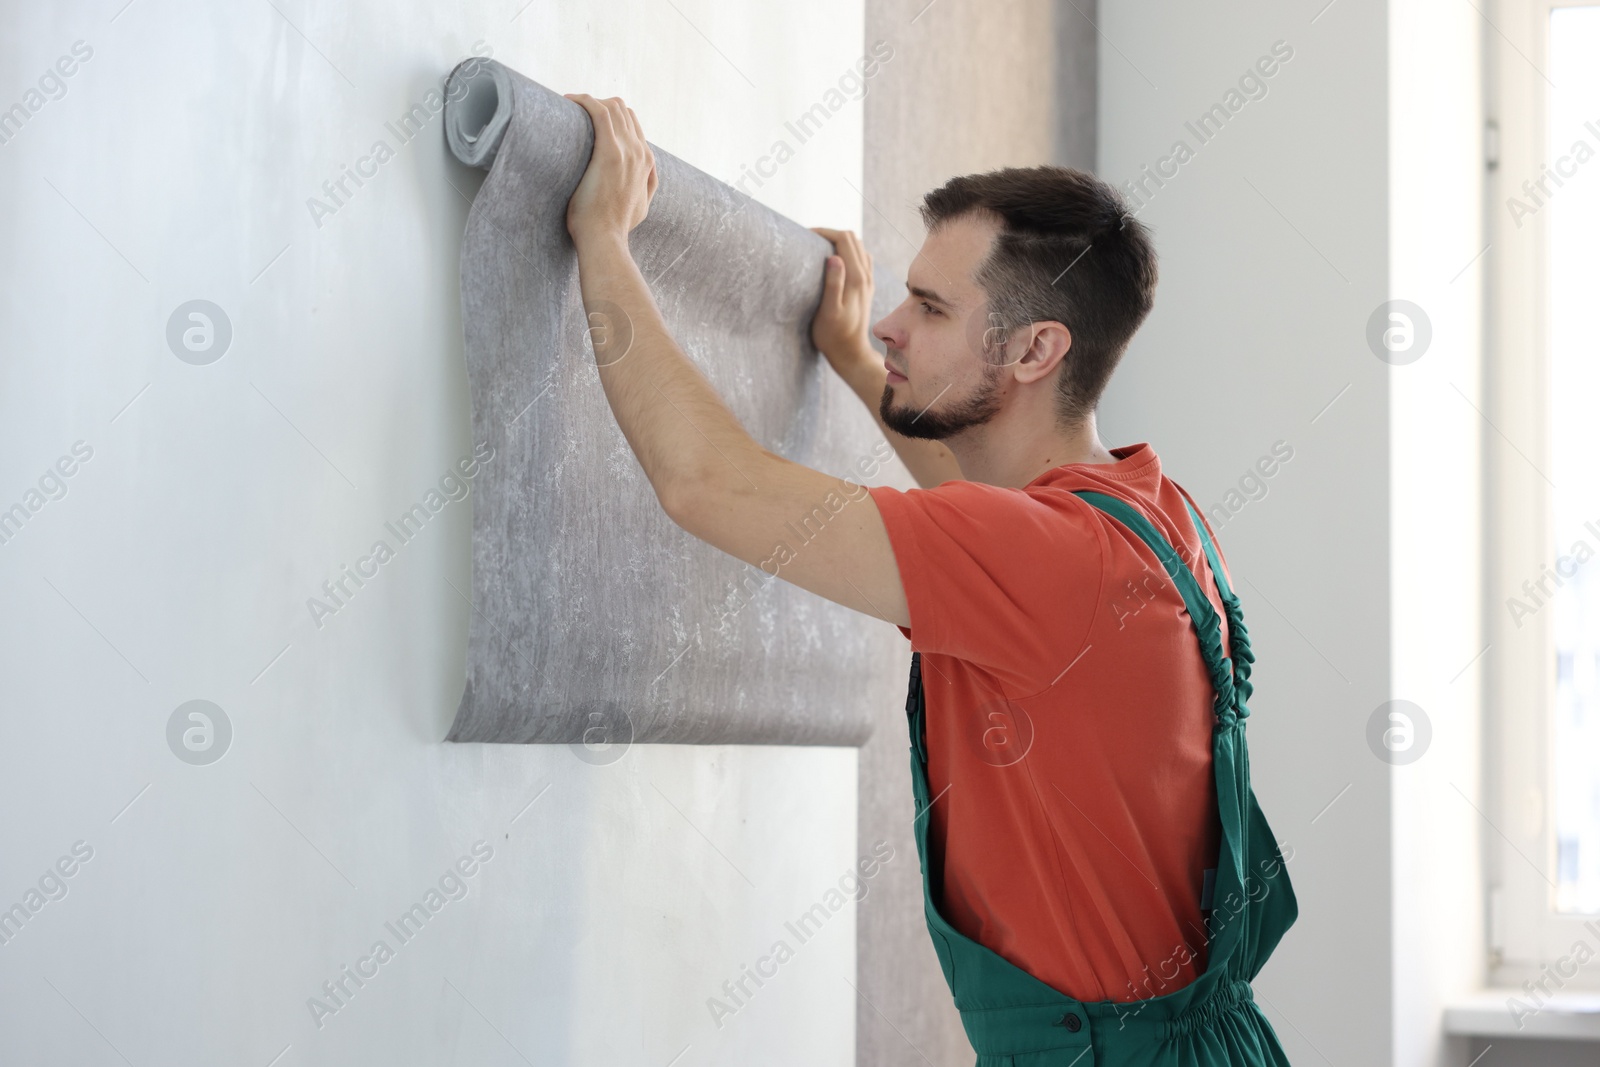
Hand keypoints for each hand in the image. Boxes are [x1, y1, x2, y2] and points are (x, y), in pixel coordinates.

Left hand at [563, 93, 658, 246]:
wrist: (605, 238)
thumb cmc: (616, 227)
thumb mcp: (642, 206)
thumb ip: (647, 185)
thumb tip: (646, 172)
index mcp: (646, 162)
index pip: (631, 123)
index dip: (610, 115)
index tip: (587, 120)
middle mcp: (639, 152)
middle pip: (622, 110)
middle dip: (598, 105)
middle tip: (574, 114)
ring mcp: (626, 150)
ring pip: (612, 106)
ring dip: (589, 101)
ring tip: (568, 107)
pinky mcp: (609, 152)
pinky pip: (599, 112)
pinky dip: (584, 100)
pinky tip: (569, 100)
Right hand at [809, 227, 876, 374]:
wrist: (850, 353)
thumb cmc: (833, 336)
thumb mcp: (829, 312)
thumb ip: (833, 284)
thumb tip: (834, 257)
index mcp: (856, 278)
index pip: (844, 240)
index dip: (825, 232)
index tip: (806, 235)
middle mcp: (865, 276)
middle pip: (852, 239)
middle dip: (831, 233)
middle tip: (809, 239)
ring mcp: (868, 281)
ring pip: (858, 247)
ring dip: (840, 241)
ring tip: (819, 246)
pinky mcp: (865, 287)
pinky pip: (861, 258)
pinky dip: (848, 251)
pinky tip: (835, 260)